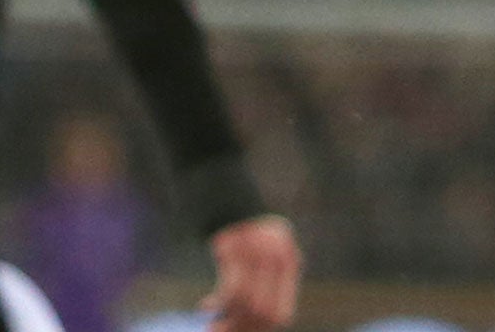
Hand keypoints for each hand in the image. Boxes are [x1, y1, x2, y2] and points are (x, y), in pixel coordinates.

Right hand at [201, 215, 301, 331]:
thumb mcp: (254, 246)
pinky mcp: (235, 246)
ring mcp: (257, 251)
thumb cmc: (231, 216)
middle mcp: (278, 257)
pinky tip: (205, 306)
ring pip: (248, 305)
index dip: (258, 330)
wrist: (216, 177)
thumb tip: (243, 315)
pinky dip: (219, 303)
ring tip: (210, 324)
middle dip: (240, 329)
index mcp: (289, 260)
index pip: (280, 315)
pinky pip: (232, 290)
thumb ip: (259, 275)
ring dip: (227, 318)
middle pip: (265, 315)